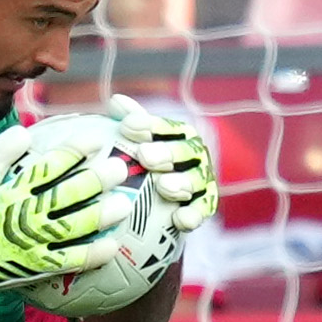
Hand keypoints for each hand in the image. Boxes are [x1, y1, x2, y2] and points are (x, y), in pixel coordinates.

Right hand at [0, 123, 136, 321]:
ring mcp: (33, 242)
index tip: (97, 140)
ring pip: (72, 227)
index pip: (48, 166)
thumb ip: (0, 152)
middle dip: (95, 180)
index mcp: (12, 190)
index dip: (74, 152)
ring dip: (100, 215)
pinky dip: (91, 254)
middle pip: (65, 195)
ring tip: (124, 204)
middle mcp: (24, 214)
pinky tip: (112, 245)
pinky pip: (69, 260)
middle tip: (119, 169)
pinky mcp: (39, 266)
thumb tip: (25, 132)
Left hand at [106, 93, 220, 231]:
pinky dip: (193, 215)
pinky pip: (202, 210)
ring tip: (163, 186)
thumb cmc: (143, 163)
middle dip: (166, 153)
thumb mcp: (135, 141)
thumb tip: (116, 102)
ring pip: (195, 180)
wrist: (158, 201)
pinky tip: (180, 219)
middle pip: (184, 151)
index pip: (165, 127)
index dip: (148, 126)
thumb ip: (129, 122)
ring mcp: (202, 180)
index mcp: (179, 134)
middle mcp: (195, 154)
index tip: (127, 127)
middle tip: (144, 156)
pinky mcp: (205, 206)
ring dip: (181, 183)